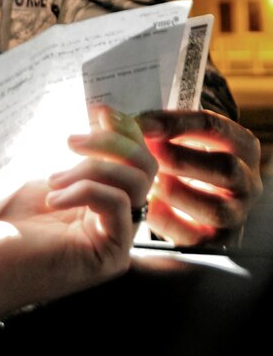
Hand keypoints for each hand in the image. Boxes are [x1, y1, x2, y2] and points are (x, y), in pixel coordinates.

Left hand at [0, 106, 156, 324]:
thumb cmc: (3, 222)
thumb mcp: (47, 175)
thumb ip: (82, 156)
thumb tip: (107, 116)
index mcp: (102, 200)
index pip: (134, 158)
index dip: (123, 129)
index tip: (98, 111)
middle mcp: (116, 221)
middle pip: (144, 166)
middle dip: (111, 142)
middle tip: (70, 141)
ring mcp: (117, 240)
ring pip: (135, 182)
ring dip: (92, 168)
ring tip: (52, 180)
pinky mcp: (111, 256)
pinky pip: (118, 204)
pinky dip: (86, 190)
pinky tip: (53, 199)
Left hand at [137, 109, 262, 245]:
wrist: (190, 193)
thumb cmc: (180, 153)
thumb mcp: (178, 134)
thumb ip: (152, 124)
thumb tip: (108, 115)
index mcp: (241, 145)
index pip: (214, 126)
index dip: (176, 124)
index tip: (143, 124)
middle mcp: (247, 181)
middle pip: (224, 168)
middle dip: (179, 159)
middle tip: (144, 154)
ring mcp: (236, 214)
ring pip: (214, 208)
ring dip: (173, 192)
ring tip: (144, 179)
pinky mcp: (217, 241)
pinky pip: (194, 236)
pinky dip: (166, 219)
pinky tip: (144, 203)